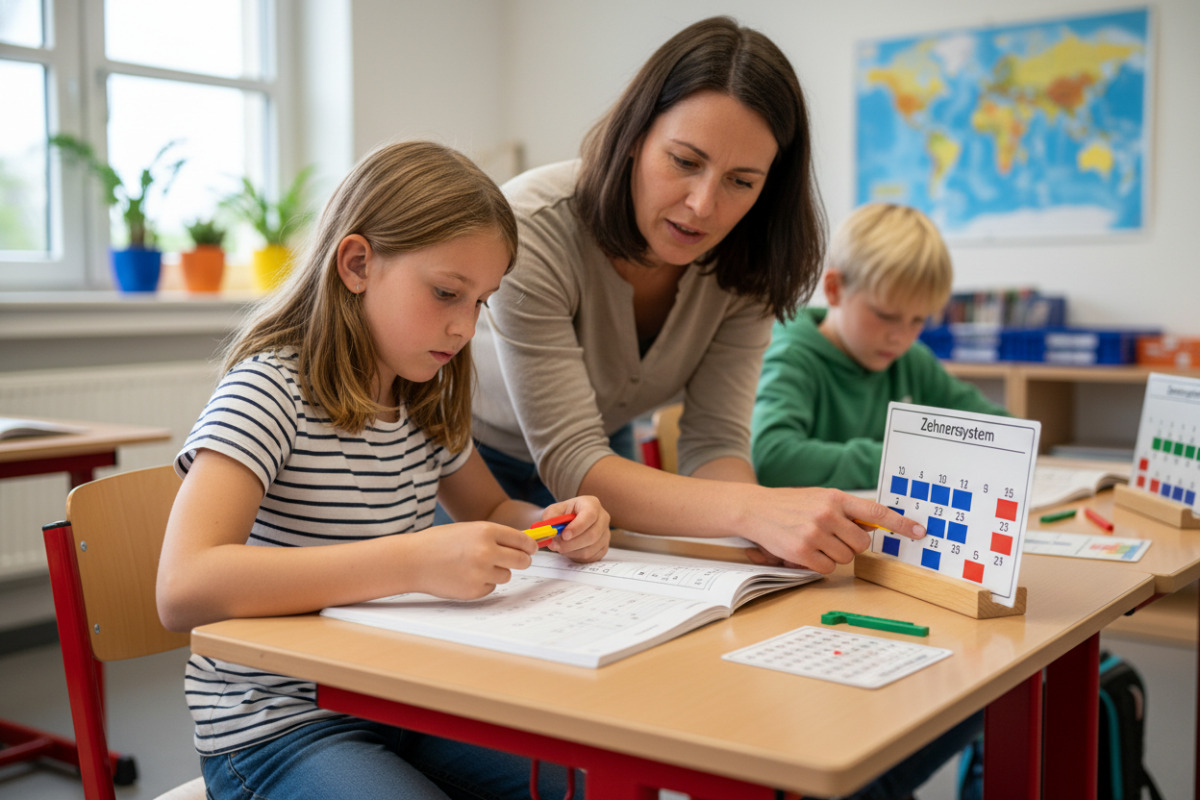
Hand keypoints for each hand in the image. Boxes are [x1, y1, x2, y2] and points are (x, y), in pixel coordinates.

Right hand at [411, 522, 536, 599]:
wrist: (413, 560)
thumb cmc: (440, 542)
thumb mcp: (469, 530)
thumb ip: (495, 536)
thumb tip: (524, 545)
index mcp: (486, 531)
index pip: (522, 540)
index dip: (530, 546)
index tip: (532, 549)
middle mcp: (486, 551)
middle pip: (522, 561)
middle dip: (521, 561)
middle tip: (516, 561)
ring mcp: (481, 573)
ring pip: (506, 576)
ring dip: (497, 572)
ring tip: (475, 566)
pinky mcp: (474, 590)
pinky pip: (491, 588)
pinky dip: (483, 584)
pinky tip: (465, 576)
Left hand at [539, 495, 609, 561]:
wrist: (572, 521)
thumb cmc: (565, 514)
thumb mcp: (555, 510)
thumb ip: (550, 517)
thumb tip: (549, 528)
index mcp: (592, 504)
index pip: (589, 515)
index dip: (577, 527)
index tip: (564, 535)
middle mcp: (603, 518)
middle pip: (592, 535)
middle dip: (571, 544)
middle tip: (555, 545)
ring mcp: (605, 534)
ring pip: (590, 549)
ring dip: (571, 551)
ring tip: (560, 546)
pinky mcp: (604, 547)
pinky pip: (591, 557)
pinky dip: (576, 556)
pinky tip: (569, 550)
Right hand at [739, 486, 923, 573]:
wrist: (755, 508)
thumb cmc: (790, 505)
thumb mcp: (820, 498)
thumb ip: (845, 511)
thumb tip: (872, 527)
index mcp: (836, 497)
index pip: (876, 512)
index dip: (901, 523)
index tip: (920, 532)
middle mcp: (827, 513)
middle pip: (862, 544)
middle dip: (852, 546)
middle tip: (833, 538)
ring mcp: (814, 533)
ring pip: (846, 558)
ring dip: (833, 555)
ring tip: (814, 542)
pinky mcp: (801, 551)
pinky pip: (827, 569)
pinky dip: (819, 564)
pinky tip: (805, 551)